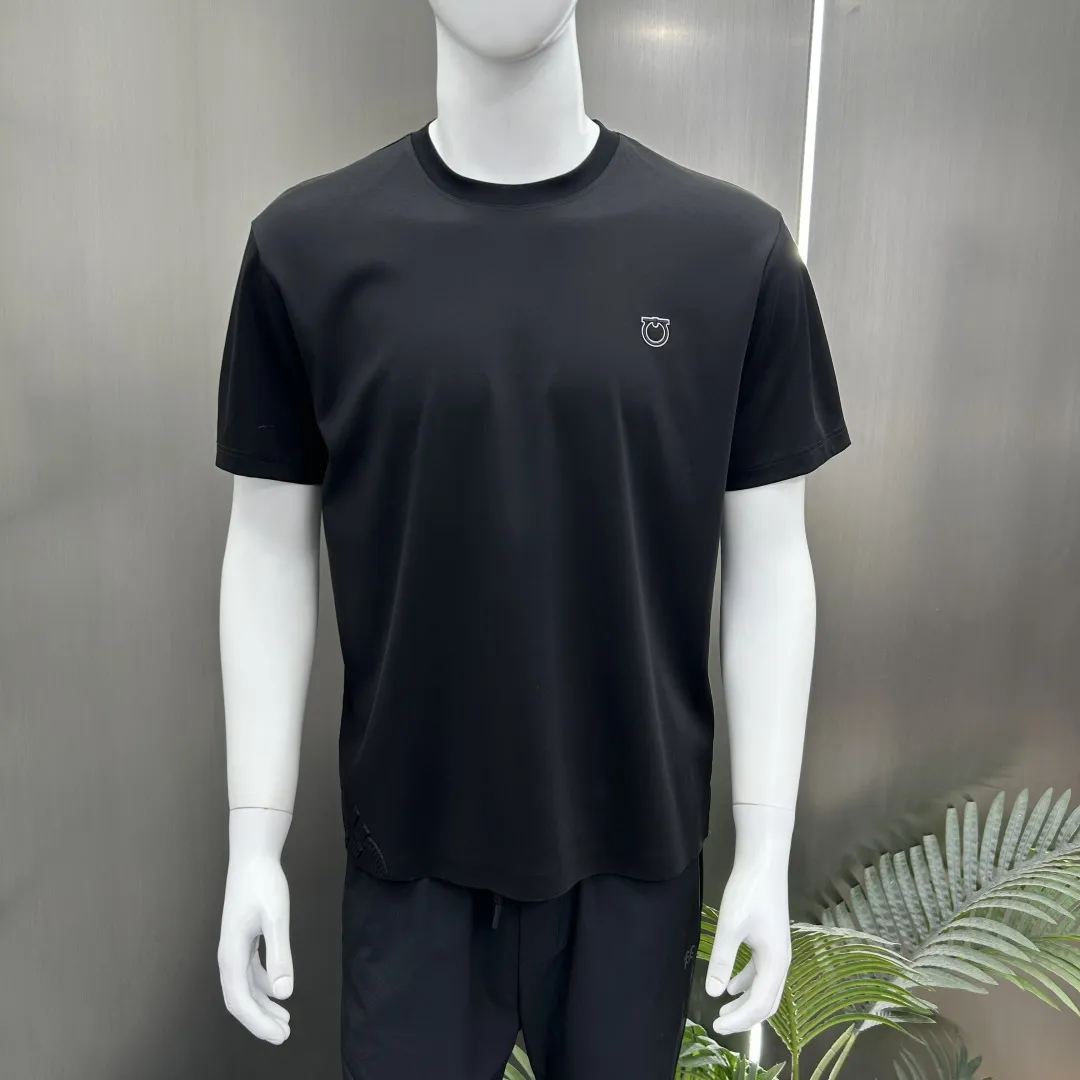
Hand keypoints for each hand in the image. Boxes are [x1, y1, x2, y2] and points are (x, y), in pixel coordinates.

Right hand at [217, 851, 293, 1043]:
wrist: (253, 857)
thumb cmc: (263, 884)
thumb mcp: (277, 918)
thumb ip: (280, 954)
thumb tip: (284, 993)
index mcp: (231, 955)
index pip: (240, 1001)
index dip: (258, 1023)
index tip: (279, 1036)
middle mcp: (228, 956)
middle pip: (239, 1000)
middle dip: (260, 1021)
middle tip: (284, 1035)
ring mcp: (234, 948)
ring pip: (244, 988)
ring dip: (262, 1006)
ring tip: (285, 1020)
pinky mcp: (242, 939)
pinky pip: (249, 973)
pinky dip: (262, 986)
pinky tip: (278, 991)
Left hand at [704, 808, 792, 1034]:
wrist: (764, 862)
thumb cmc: (748, 893)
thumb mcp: (731, 927)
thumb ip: (724, 960)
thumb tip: (713, 993)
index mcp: (775, 962)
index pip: (758, 1004)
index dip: (738, 1019)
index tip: (715, 1025)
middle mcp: (781, 961)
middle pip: (766, 1002)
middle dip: (745, 1017)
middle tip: (720, 1023)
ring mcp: (778, 951)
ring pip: (765, 989)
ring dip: (746, 1002)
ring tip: (724, 1010)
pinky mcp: (770, 940)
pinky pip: (761, 972)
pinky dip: (748, 983)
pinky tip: (732, 985)